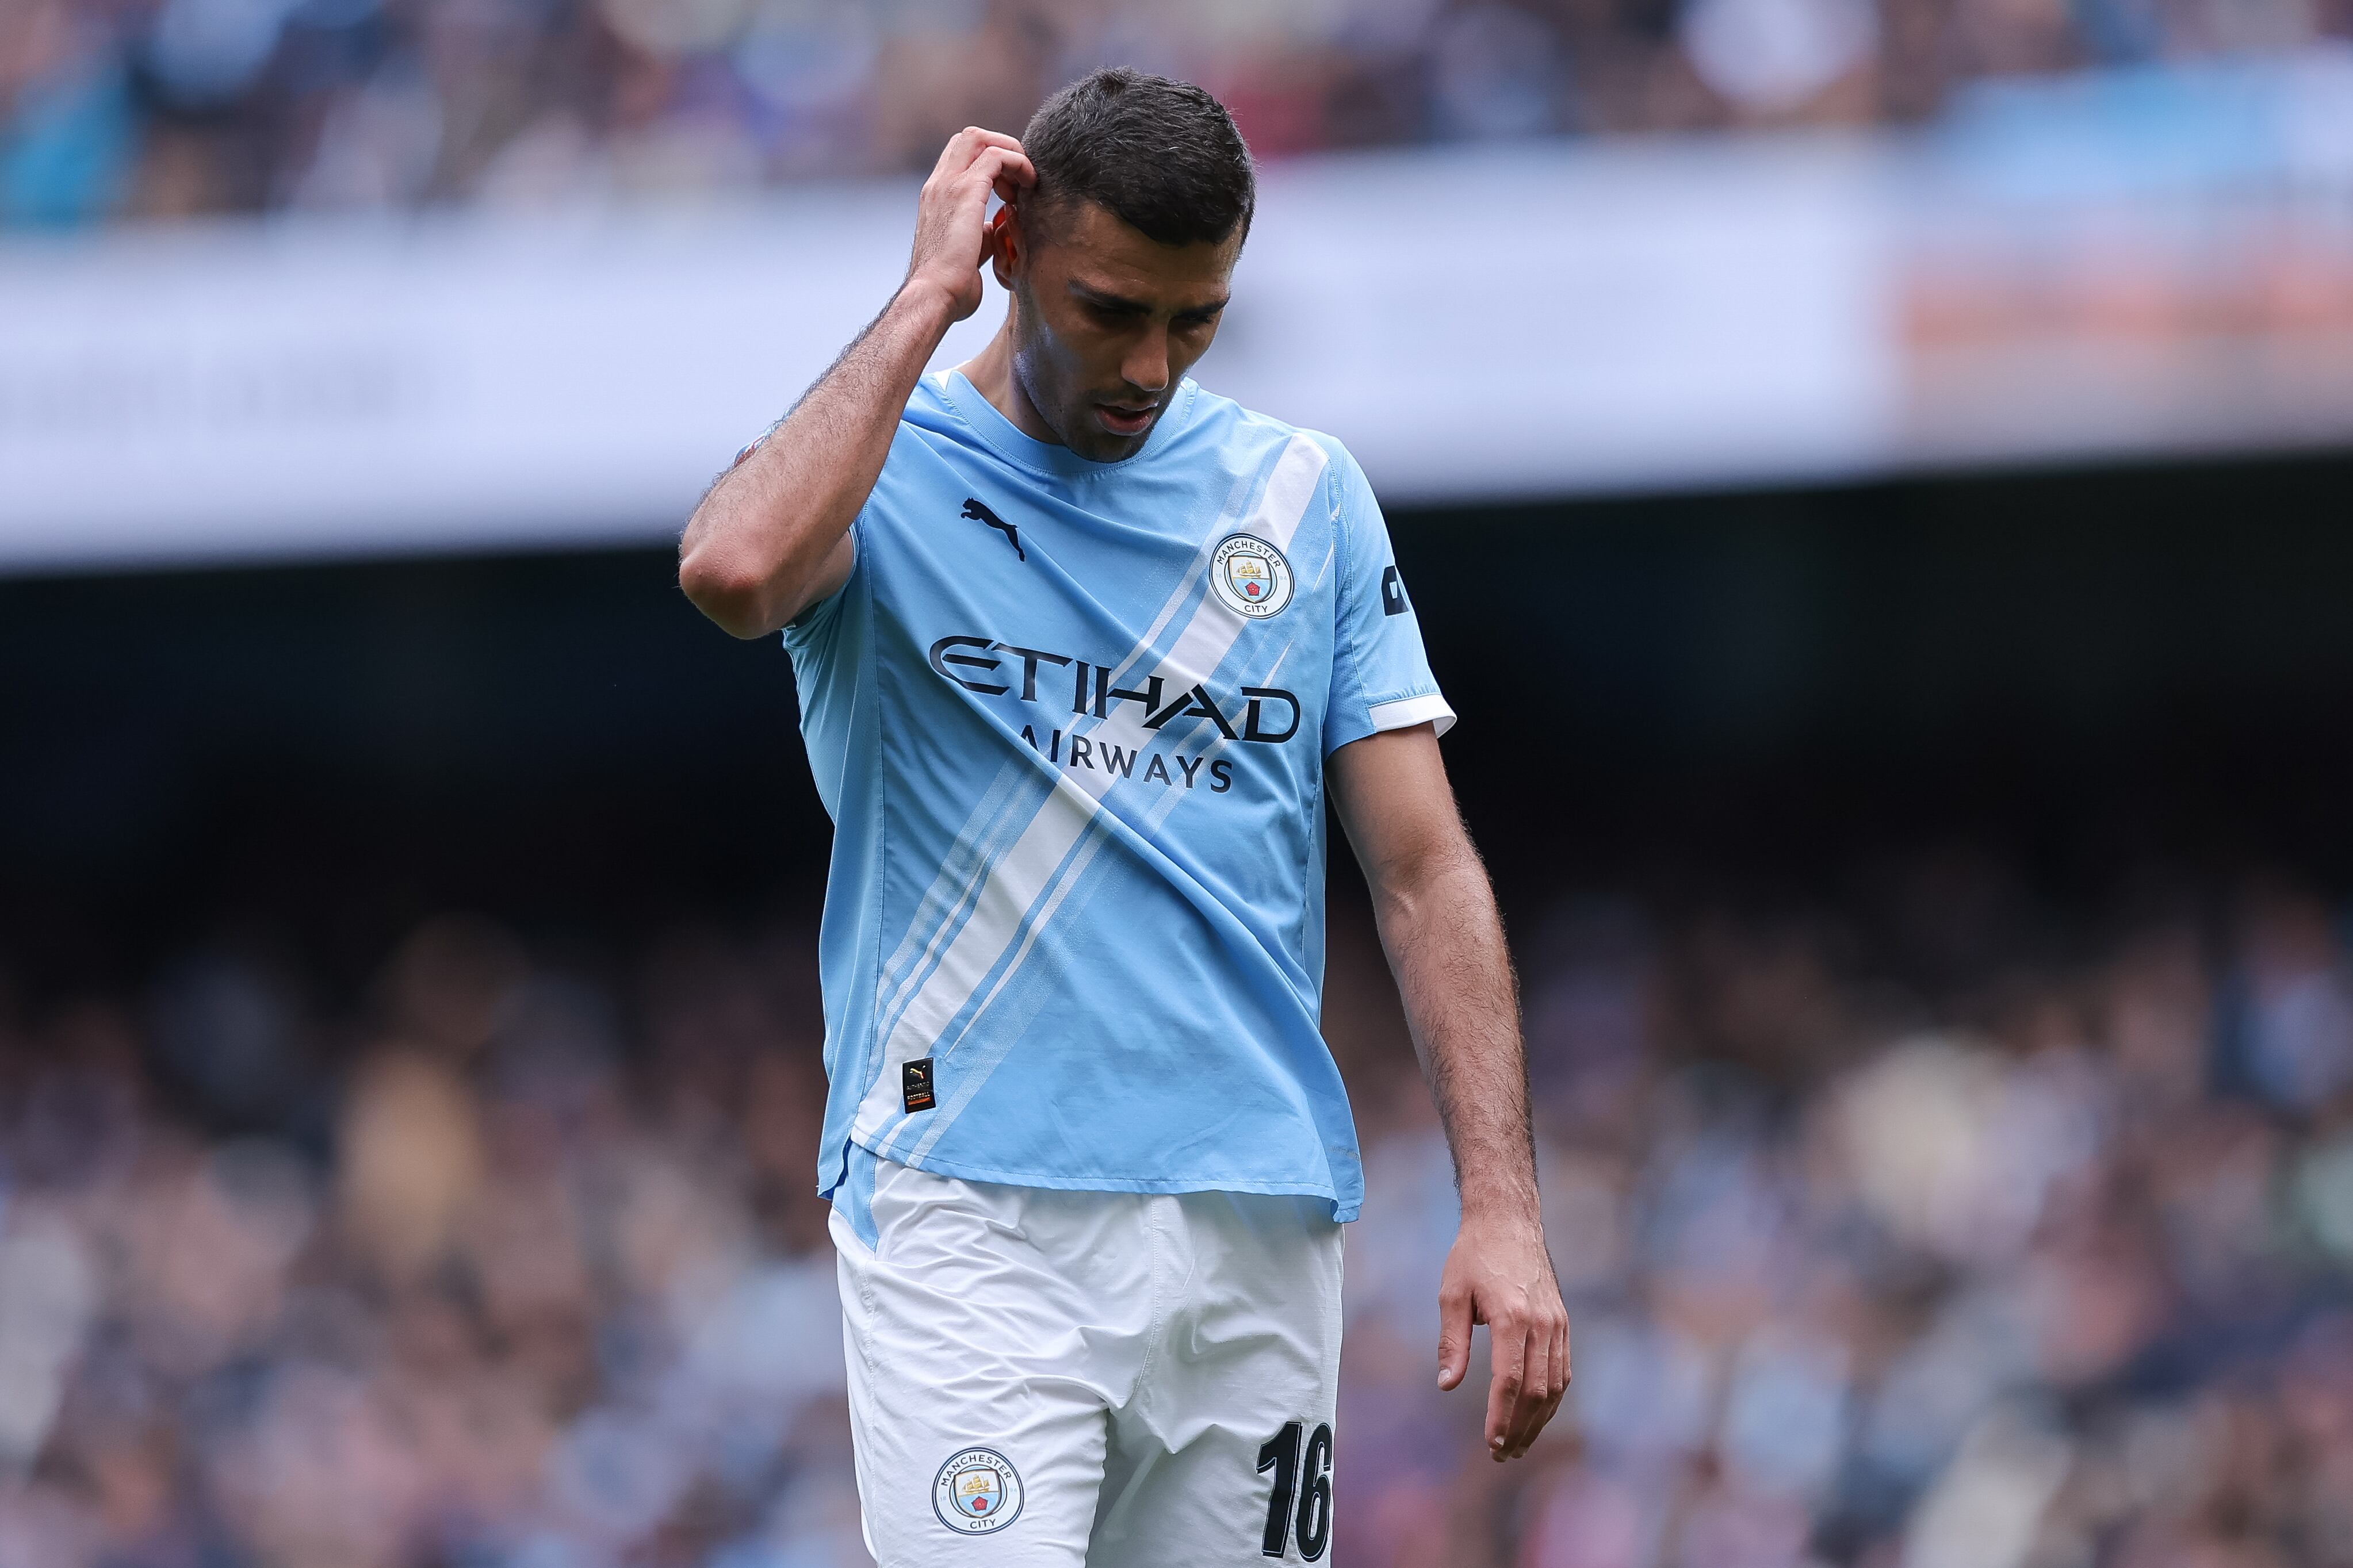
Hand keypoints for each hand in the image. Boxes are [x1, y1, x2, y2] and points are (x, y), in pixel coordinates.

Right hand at [905, 127, 1035, 323]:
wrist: (935, 296)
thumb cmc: (952, 287)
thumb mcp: (971, 251)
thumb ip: (983, 232)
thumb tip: (1001, 225)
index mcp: (936, 197)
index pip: (961, 157)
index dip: (991, 163)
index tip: (1011, 190)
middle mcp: (939, 184)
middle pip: (970, 138)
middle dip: (1002, 148)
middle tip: (1022, 179)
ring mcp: (949, 184)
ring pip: (981, 138)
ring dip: (1011, 153)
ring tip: (1028, 181)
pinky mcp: (966, 191)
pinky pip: (997, 156)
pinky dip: (1018, 163)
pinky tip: (1030, 185)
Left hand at [1436, 1206, 1569, 1460]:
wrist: (1509, 1221)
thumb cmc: (1474, 1255)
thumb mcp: (1452, 1293)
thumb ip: (1452, 1342)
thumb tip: (1447, 1385)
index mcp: (1512, 1317)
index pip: (1510, 1380)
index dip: (1501, 1416)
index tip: (1491, 1442)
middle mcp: (1541, 1323)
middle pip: (1537, 1391)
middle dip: (1519, 1428)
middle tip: (1501, 1454)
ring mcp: (1556, 1324)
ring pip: (1555, 1386)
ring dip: (1538, 1421)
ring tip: (1518, 1445)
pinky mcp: (1562, 1322)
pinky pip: (1563, 1370)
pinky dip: (1552, 1399)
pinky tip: (1537, 1415)